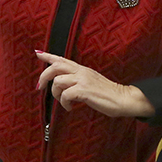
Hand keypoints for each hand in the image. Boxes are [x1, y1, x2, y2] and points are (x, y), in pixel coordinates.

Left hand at [34, 51, 154, 116]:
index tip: (38, 54)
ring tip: (64, 102)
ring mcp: (83, 80)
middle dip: (43, 76)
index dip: (48, 56)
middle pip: (55, 67)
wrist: (124, 98)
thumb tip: (63, 85)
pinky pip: (65, 95)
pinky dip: (64, 103)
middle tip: (40, 87)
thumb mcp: (91, 81)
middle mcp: (81, 72)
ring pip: (58, 81)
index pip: (62, 59)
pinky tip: (70, 107)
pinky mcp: (84, 90)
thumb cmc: (107, 93)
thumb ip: (78, 79)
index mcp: (82, 69)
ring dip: (56, 94)